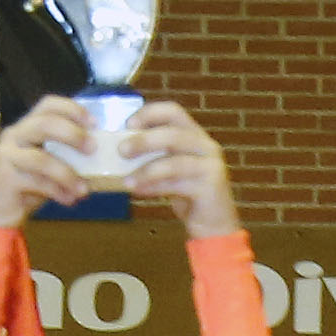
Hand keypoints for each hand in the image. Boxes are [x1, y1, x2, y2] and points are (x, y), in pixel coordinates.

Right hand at [0, 98, 96, 225]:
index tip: (94, 123)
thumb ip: (66, 156)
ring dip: (67, 174)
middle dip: (72, 134)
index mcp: (27, 127)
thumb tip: (99, 157)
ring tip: (84, 189)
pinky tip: (69, 200)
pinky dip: (57, 192)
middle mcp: (14, 135)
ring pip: (41, 159)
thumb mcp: (48, 166)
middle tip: (92, 149)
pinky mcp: (5, 178)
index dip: (72, 109)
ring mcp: (7, 156)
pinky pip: (36, 182)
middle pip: (44, 124)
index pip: (48, 105)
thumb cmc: (27, 185)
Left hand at [113, 100, 239, 235]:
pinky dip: (154, 188)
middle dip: (144, 141)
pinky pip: (177, 185)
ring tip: (126, 181)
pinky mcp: (210, 187)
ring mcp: (211, 166)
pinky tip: (138, 192)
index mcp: (195, 135)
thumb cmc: (187, 194)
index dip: (149, 114)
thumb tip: (120, 147)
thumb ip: (154, 154)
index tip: (128, 123)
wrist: (214, 224)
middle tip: (121, 151)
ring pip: (174, 162)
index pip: (173, 111)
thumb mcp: (170, 168)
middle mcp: (206, 146)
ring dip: (146, 170)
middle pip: (173, 134)